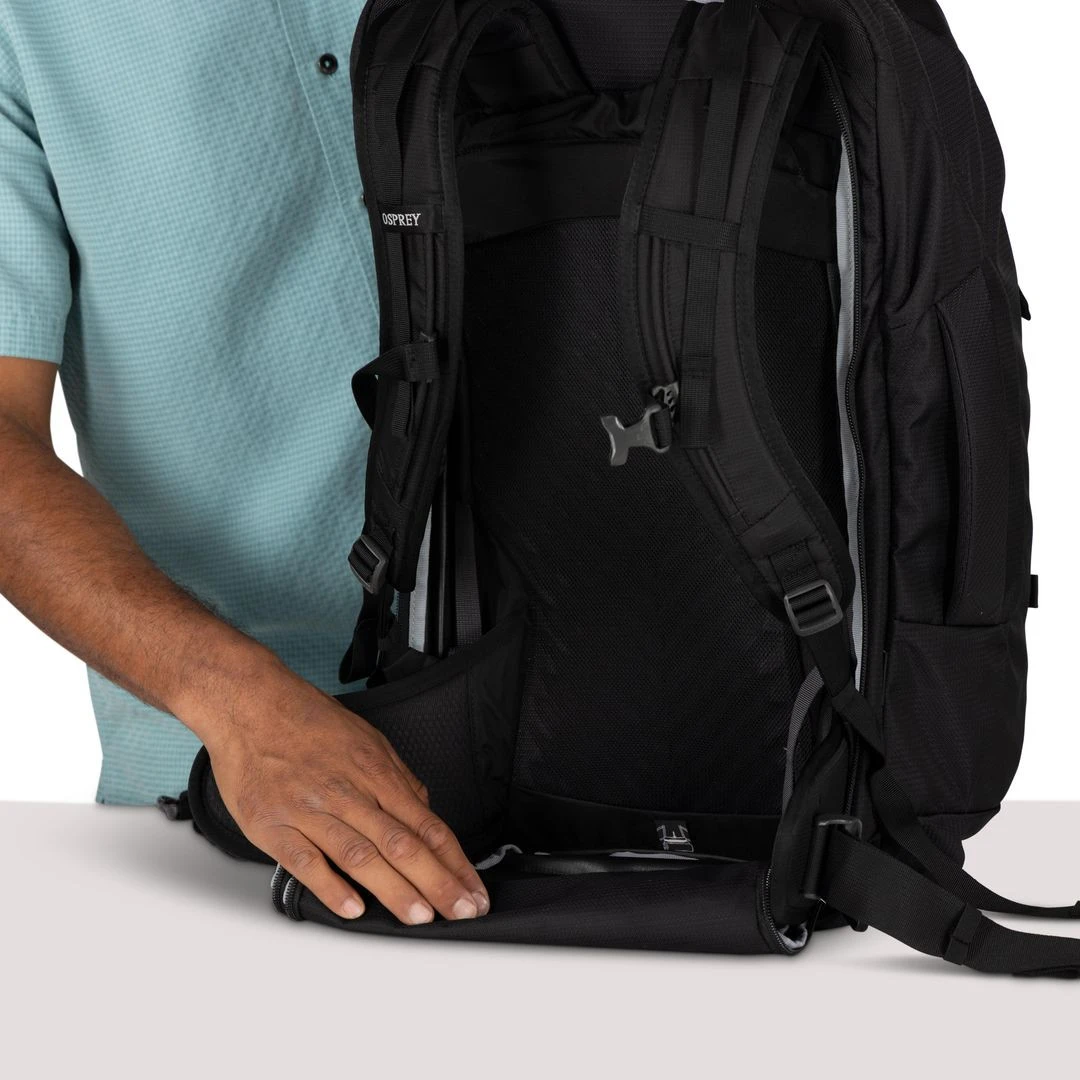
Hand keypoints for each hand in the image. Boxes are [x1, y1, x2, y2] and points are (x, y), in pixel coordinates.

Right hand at [199, 663, 490, 926]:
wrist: (251, 704)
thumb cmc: (308, 720)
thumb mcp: (367, 739)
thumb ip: (397, 780)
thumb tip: (423, 811)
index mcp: (376, 772)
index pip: (426, 825)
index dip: (454, 861)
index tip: (473, 889)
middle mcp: (348, 793)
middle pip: (402, 844)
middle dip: (437, 882)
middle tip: (461, 910)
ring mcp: (310, 810)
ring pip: (360, 856)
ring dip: (394, 889)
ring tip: (420, 917)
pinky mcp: (273, 824)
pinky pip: (305, 860)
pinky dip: (330, 886)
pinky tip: (353, 908)